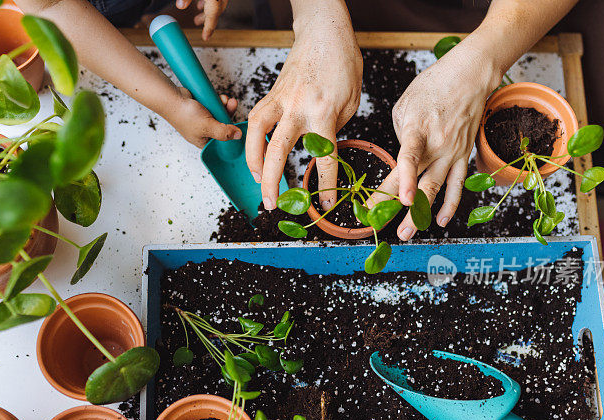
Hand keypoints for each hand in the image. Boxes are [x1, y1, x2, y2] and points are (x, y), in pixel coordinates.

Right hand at [165, 88, 239, 147]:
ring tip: (225, 99)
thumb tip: (238, 136)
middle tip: (232, 104)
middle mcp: (203, 131)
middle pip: (223, 125)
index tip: (236, 123)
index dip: (231, 132)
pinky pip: (215, 106)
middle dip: (228, 114)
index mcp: (203, 141)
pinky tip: (220, 97)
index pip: (222, 140)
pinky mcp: (202, 109)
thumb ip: (224, 132)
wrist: (172, 98)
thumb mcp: (208, 126)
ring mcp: (203, 119)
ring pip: (220, 114)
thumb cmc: (184, 115)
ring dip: (224, 106)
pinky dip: (218, 101)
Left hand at [175, 0, 228, 40]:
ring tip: (197, 17)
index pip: (212, 16)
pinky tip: (201, 3)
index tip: (205, 38)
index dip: (209, 29)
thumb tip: (180, 5)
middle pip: (216, 12)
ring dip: (207, 12)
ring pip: (217, 6)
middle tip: (196, 24)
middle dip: (206, 20)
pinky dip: (209, 3)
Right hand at [246, 1, 360, 209]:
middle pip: (277, 150)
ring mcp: (280, 99)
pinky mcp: (271, 94)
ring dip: (253, 161)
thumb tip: (318, 151)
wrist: (325, 32)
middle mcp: (297, 107)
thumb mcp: (350, 102)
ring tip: (258, 181)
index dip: (323, 185)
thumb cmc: (342, 64)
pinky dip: (253, 141)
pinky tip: (258, 156)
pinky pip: (256, 121)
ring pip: (256, 133)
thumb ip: (332, 129)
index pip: (322, 157)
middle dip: (272, 181)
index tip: (322, 204)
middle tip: (271, 203)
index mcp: (323, 112)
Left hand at [366, 40, 503, 239]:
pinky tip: (440, 221)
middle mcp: (438, 146)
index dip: (402, 181)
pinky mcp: (463, 156)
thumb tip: (399, 159)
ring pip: (436, 190)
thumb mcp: (404, 107)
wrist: (469, 76)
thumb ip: (400, 136)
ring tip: (406, 233)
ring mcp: (452, 153)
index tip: (397, 200)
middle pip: (417, 182)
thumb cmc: (433, 87)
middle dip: (396, 206)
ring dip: (421, 214)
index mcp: (418, 131)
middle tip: (378, 223)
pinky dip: (450, 205)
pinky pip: (457, 185)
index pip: (409, 159)